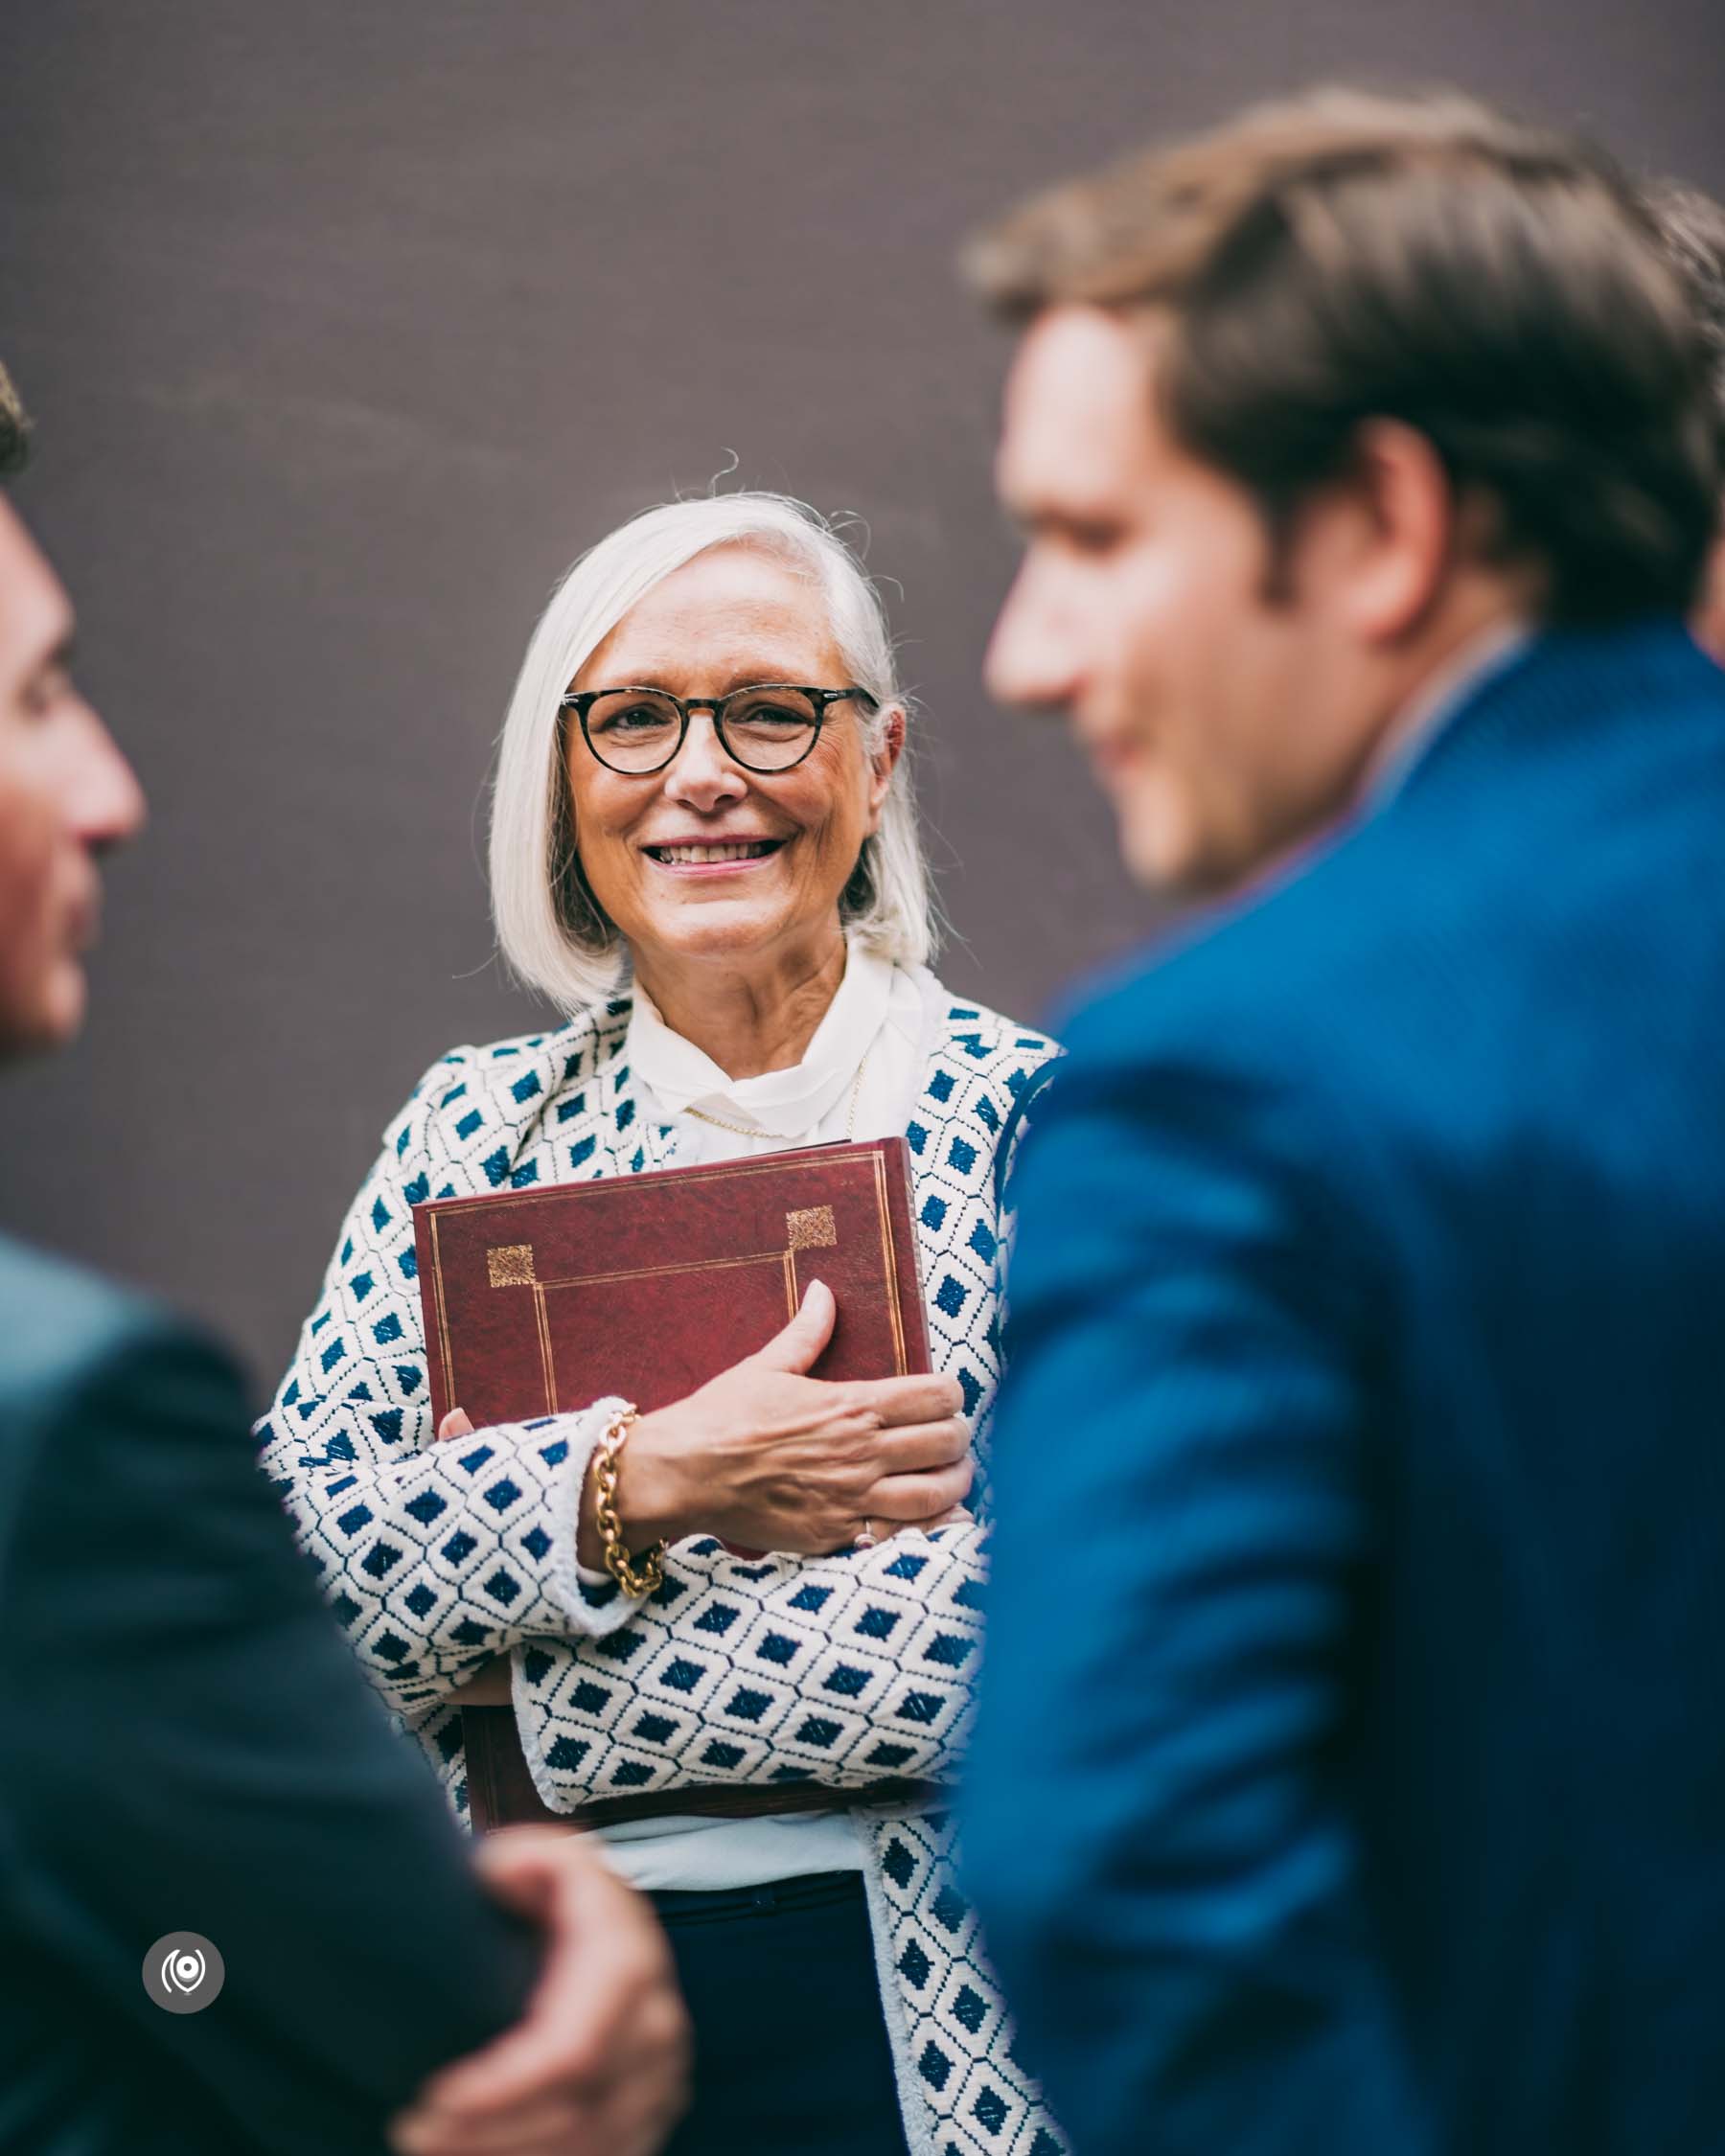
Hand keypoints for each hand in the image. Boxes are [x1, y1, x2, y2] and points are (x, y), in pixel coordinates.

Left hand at [389, 1827, 689, 2155]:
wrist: (610, 1936)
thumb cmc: (564, 1902)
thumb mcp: (550, 1861)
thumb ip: (527, 1857)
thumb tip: (500, 1873)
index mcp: (629, 1966)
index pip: (568, 2052)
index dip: (501, 2088)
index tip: (433, 2094)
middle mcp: (657, 2027)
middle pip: (575, 2113)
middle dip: (488, 2134)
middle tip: (411, 2129)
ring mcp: (661, 2078)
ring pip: (588, 2146)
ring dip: (504, 2155)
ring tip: (428, 2145)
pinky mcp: (652, 2112)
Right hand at [604, 1280, 972, 1556]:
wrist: (682, 1474)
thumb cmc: (722, 1417)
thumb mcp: (766, 1366)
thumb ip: (807, 1332)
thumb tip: (824, 1290)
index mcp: (850, 1405)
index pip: (936, 1396)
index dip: (953, 1396)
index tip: (946, 1399)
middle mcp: (860, 1452)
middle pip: (948, 1444)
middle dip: (959, 1438)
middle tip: (951, 1437)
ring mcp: (851, 1499)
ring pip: (937, 1494)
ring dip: (954, 1483)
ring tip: (949, 1476)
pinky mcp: (837, 1536)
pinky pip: (904, 1537)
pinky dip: (927, 1529)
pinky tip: (931, 1519)